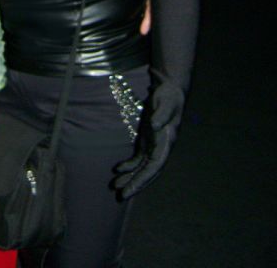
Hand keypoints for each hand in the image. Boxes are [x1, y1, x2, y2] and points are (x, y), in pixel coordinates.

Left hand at [113, 79, 183, 198]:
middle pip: (148, 172)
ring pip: (142, 167)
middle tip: (120, 195)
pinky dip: (129, 165)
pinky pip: (139, 158)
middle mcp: (161, 148)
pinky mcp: (148, 141)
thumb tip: (156, 125)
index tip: (131, 189)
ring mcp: (154, 146)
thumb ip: (162, 114)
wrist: (170, 90)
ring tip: (116, 186)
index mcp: (166, 143)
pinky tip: (117, 169)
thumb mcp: (166, 103)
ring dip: (130, 177)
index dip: (143, 179)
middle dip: (135, 184)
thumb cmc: (169, 96)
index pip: (154, 167)